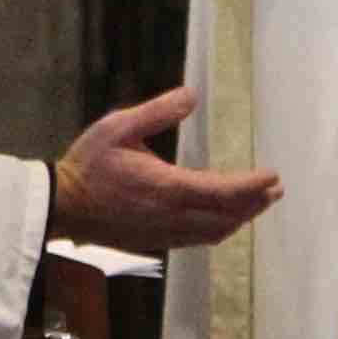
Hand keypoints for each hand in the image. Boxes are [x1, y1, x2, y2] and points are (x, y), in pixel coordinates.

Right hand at [48, 84, 280, 253]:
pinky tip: (224, 221)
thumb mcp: (118, 126)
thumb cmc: (88, 164)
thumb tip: (191, 96)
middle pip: (227, 215)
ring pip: (215, 231)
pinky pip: (199, 240)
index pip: (224, 190)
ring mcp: (165, 233)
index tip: (273, 175)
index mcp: (167, 186)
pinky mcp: (157, 242)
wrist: (62, 207)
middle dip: (255, 202)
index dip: (253, 185)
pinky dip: (220, 229)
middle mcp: (172, 215)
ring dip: (241, 218)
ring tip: (258, 204)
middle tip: (275, 189)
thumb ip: (157, 112)